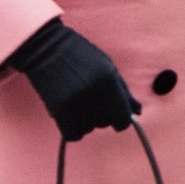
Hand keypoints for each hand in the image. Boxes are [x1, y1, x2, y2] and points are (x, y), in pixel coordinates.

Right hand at [7, 18, 140, 140]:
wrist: (46, 48)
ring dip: (85, 121)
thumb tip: (138, 112)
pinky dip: (72, 129)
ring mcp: (75, 103)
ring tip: (77, 101)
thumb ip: (123, 92)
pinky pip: (72, 135)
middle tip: (89, 98)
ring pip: (88, 130)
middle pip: (105, 124)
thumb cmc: (81, 56)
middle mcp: (94, 94)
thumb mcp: (107, 68)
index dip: (120, 119)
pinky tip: (69, 114)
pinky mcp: (58, 111)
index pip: (123, 120)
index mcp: (109, 81)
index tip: (114, 115)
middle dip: (101, 115)